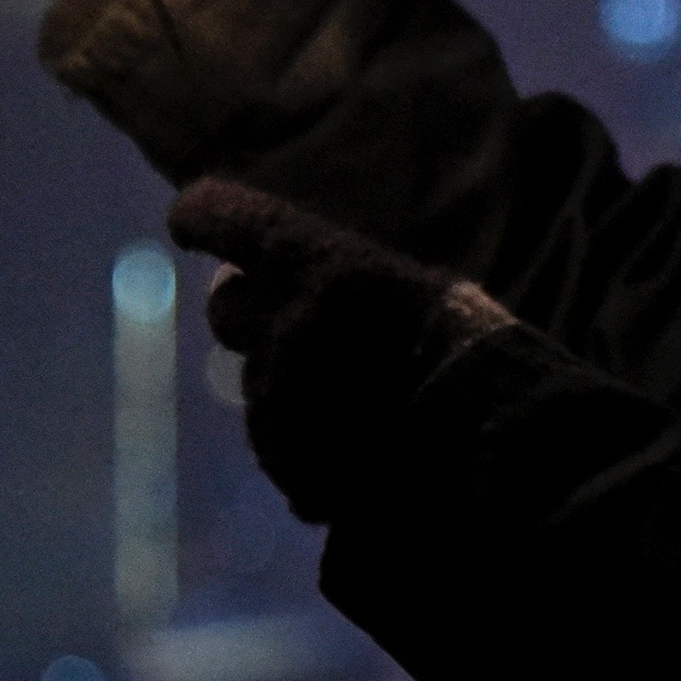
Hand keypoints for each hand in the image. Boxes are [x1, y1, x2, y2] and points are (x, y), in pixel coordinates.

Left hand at [168, 177, 516, 524]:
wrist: (490, 466)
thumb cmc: (478, 360)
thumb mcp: (433, 293)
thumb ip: (361, 279)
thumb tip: (312, 270)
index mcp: (325, 269)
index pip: (233, 220)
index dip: (206, 215)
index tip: (190, 217)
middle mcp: (286, 329)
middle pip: (226, 306)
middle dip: (250, 307)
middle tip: (292, 315)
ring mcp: (278, 403)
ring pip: (258, 380)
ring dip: (289, 382)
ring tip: (358, 401)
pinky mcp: (283, 464)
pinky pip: (278, 441)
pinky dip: (305, 439)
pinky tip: (360, 447)